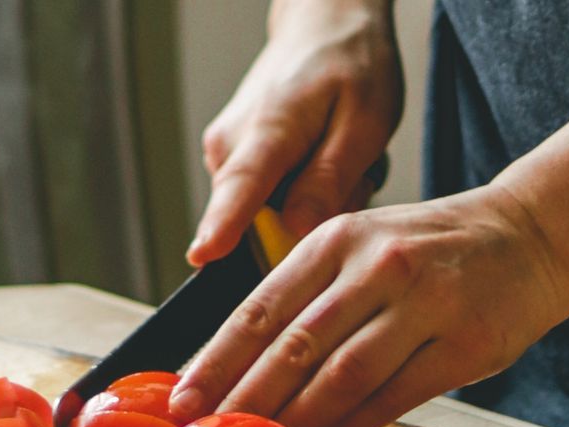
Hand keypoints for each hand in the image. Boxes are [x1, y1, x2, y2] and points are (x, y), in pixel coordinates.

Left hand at [169, 186, 568, 426]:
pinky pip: (392, 398)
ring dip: (295, 423)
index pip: (261, 308)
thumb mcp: (363, 246)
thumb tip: (238, 365)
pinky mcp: (462, 345)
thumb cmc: (431, 251)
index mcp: (338, 240)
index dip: (216, 360)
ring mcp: (424, 304)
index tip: (182, 400)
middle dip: (244, 401)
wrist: (531, 233)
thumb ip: (309, 294)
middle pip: (294, 347)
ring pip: (341, 377)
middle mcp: (377, 266)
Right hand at [188, 0, 402, 266]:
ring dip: (313, 200)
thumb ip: (330, 179)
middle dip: (314, 215)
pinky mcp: (229, 163)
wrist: (324, 27)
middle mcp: (230, 146)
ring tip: (338, 156)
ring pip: (270, 215)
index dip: (223, 227)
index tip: (202, 257)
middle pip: (264, 223)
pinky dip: (303, 189)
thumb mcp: (366, 121)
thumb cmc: (350, 64)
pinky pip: (268, 202)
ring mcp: (224, 155)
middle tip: (353, 171)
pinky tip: (321, 158)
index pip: (240, 187)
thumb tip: (296, 229)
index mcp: (268, 129)